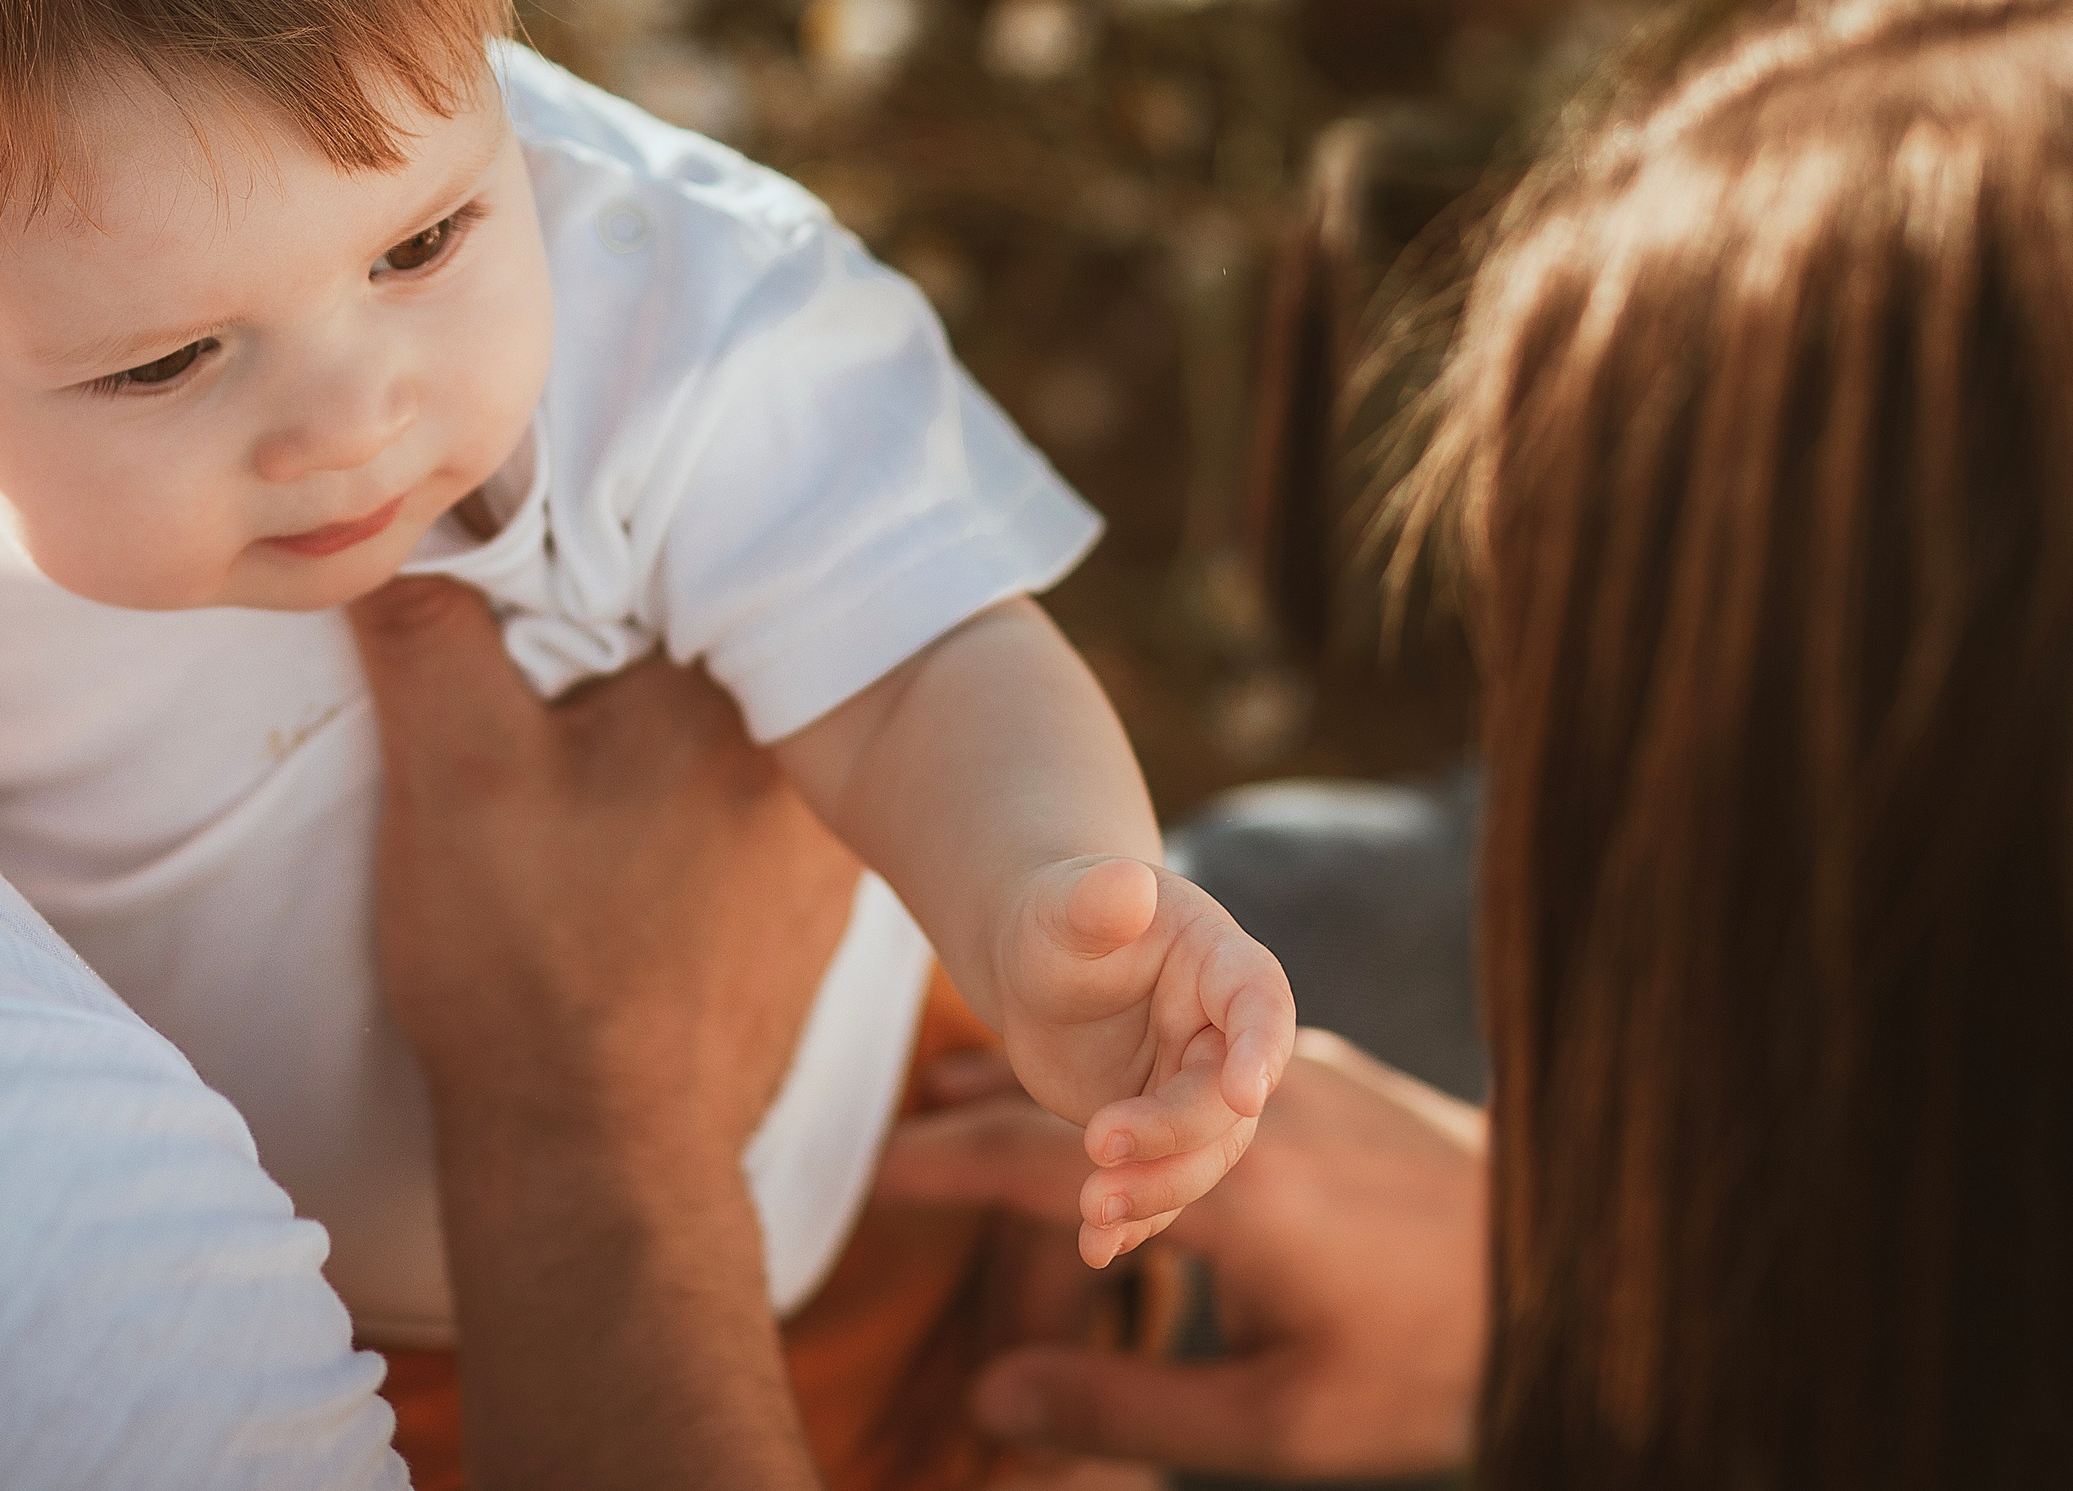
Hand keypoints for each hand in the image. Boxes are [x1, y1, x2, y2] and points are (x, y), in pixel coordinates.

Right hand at [352, 575, 858, 1164]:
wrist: (601, 1161)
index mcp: (746, 695)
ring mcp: (819, 852)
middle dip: (625, 640)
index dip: (589, 546)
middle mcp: (813, 766)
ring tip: (576, 742)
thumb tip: (395, 529)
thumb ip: (427, 630)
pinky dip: (680, 806)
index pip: (678, 556)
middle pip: (706, 649)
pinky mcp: (800, 922)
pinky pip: (739, 816)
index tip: (523, 556)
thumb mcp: (451, 770)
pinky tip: (622, 837)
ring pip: (727, 736)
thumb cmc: (533, 960)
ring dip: (658, 730)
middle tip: (539, 649)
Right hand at [879, 1031, 1485, 1479]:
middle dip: (983, 1108)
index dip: (950, 1166)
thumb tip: (994, 1400)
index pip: (1045, 1161)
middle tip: (907, 1119)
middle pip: (1080, 1090)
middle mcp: (1252, 1110)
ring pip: (1140, 1057)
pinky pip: (1198, 1051)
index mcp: (1225, 1194)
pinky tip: (1111, 1101)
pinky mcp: (1333, 1072)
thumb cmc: (1430, 1366)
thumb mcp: (1274, 1418)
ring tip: (978, 1087)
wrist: (1588, 1267)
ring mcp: (1298, 1076)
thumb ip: (1124, 1405)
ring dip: (1057, 1076)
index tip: (880, 1172)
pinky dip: (1128, 1068)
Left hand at [995, 856, 1295, 1264]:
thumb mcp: (1063, 906)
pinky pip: (1163, 1186)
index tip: (1245, 1091)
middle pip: (1226, 1099)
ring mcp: (1197, 1090)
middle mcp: (1225, 1035)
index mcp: (1222, 964)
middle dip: (1173, 1134)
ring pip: (1202, 1156)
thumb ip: (1096, 899)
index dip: (1261, 1048)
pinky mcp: (1165, 1136)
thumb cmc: (1058, 920)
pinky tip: (1096, 1250)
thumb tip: (1127, 883)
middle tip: (1098, 1144)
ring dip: (1155, 1189)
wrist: (1040, 965)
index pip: (1261, 1004)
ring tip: (1093, 1212)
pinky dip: (1134, 1222)